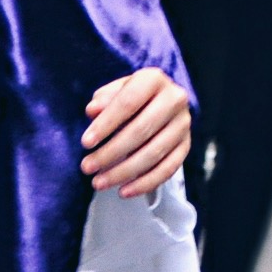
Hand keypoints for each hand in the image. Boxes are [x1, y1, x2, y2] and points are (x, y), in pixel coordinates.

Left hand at [83, 66, 196, 203]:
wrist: (159, 101)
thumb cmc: (129, 96)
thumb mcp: (115, 91)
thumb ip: (103, 100)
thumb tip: (92, 111)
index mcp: (154, 79)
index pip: (128, 103)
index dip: (106, 124)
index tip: (85, 143)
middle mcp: (175, 99)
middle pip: (141, 130)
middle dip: (111, 152)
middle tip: (86, 167)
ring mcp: (183, 124)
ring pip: (154, 153)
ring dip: (124, 172)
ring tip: (98, 183)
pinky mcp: (187, 145)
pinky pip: (168, 169)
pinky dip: (145, 183)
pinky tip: (124, 191)